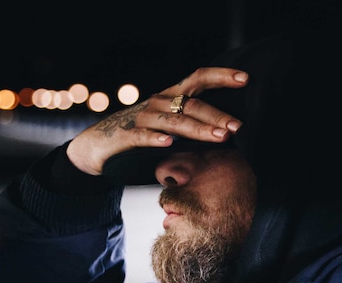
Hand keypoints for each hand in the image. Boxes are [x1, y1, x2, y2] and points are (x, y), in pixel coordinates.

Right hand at [66, 67, 248, 175]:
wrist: (96, 147)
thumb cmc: (138, 137)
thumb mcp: (167, 127)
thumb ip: (192, 126)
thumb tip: (227, 133)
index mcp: (169, 97)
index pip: (198, 79)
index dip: (221, 76)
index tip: (245, 78)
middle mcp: (157, 103)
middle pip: (191, 104)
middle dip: (217, 115)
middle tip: (237, 127)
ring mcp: (141, 119)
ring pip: (173, 121)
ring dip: (198, 129)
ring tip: (219, 137)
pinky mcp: (124, 136)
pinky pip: (142, 136)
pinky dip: (156, 139)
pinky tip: (170, 144)